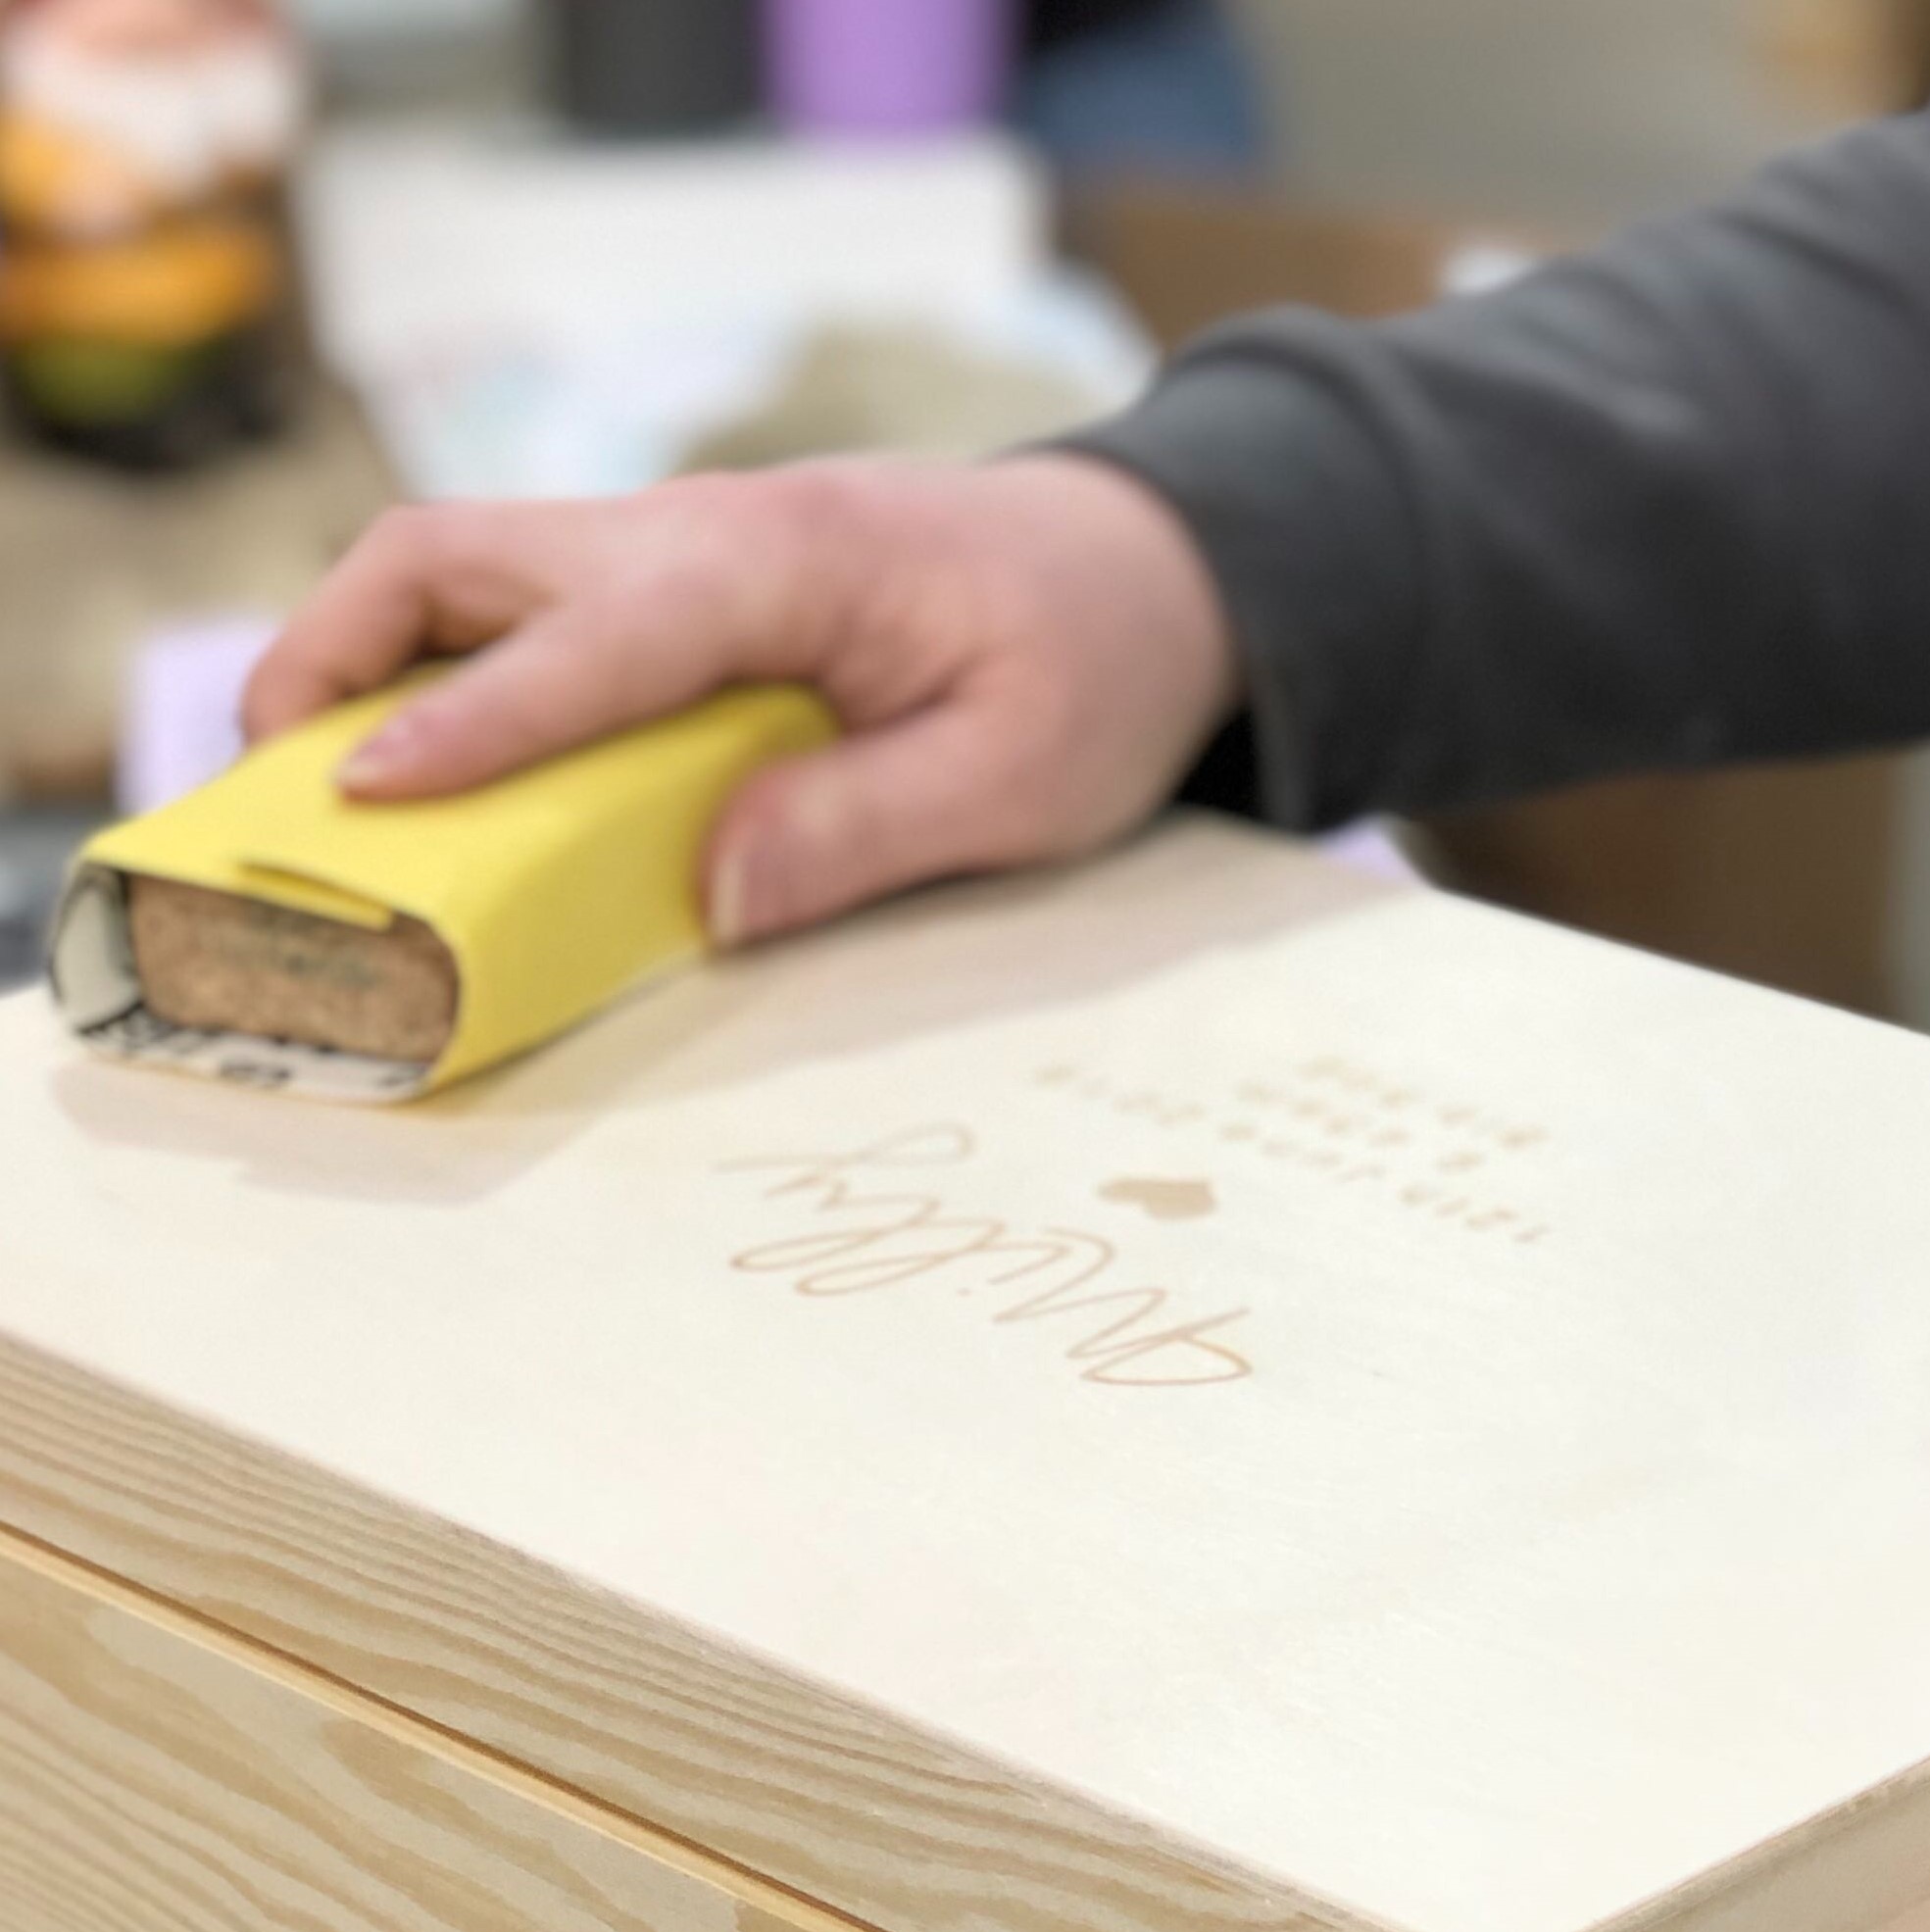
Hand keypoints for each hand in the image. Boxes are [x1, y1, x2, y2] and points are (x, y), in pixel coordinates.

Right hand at [240, 454, 1241, 946]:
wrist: (1154, 567)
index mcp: (788, 562)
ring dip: (367, 660)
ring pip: (468, 570)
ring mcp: (679, 547)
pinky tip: (419, 769)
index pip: (596, 636)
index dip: (474, 720)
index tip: (369, 794)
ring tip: (306, 789)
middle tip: (267, 786)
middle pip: (462, 554)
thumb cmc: (1097, 667)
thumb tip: (713, 896)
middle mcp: (704, 530)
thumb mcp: (1022, 779)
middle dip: (339, 653)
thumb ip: (866, 832)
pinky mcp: (680, 588)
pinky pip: (524, 613)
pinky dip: (443, 674)